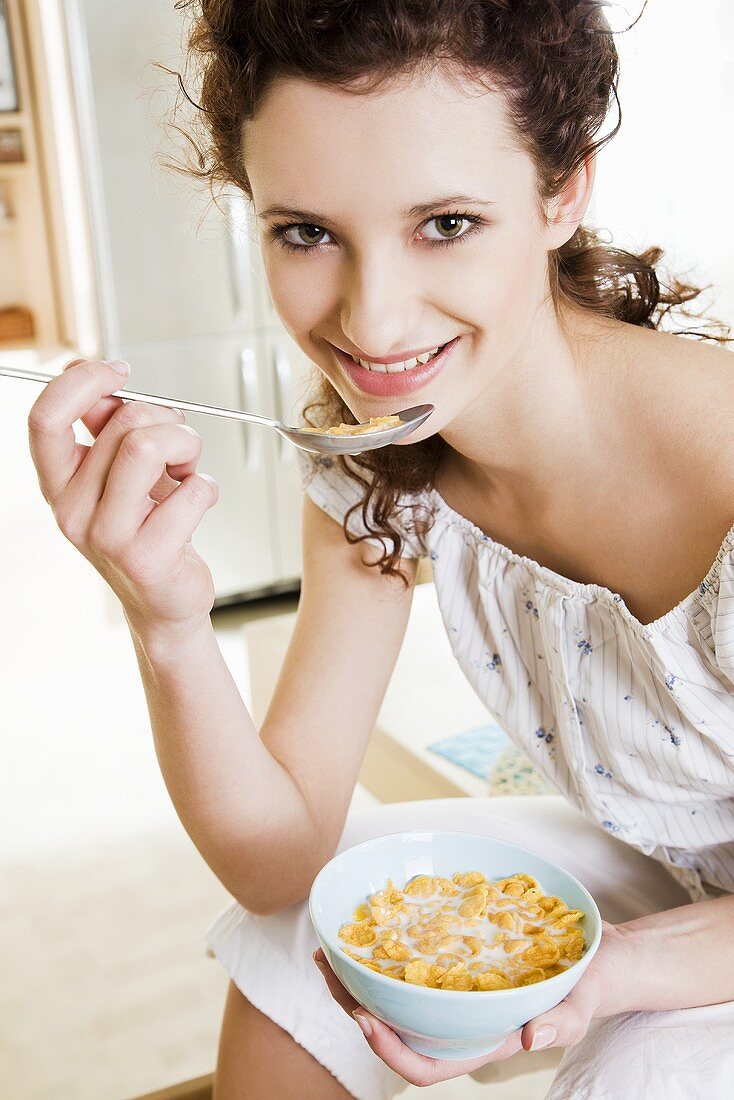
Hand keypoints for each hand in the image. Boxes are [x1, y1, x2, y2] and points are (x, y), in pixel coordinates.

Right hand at [28, 358, 218, 632]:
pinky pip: (192, 491)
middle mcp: (72, 510)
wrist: (164, 599)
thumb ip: (105, 428)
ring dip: (186, 445)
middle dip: (167, 420)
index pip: (45, 418)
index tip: (119, 371)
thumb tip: (98, 378)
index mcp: (59, 483)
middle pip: (122, 423)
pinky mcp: (146, 557)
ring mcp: (106, 536)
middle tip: (179, 444)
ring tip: (187, 470)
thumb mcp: (119, 475)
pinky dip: (207, 487)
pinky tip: (197, 503)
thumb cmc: (147, 529)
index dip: (83, 381)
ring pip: (148, 446)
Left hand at [313, 920, 629, 1086]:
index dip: (390, 1051)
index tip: (366, 1019)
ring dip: (361, 980)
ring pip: (396, 1000)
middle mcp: (459, 1023)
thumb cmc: (590, 987)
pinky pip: (414, 968)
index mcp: (481, 1043)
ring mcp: (455, 996)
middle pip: (396, 1030)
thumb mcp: (580, 1006)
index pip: (425, 1067)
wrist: (598, 959)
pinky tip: (372, 927)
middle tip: (327, 966)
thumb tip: (530, 1038)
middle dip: (356, 1006)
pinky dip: (388, 953)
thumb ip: (560, 1023)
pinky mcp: (456, 966)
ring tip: (333, 948)